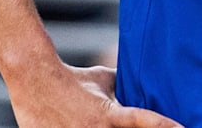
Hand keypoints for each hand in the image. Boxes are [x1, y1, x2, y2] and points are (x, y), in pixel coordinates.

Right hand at [7, 64, 183, 126]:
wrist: (35, 78)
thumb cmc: (74, 78)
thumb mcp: (104, 80)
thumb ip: (125, 87)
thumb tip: (146, 84)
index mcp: (112, 114)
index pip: (146, 122)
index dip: (166, 127)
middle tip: (122, 125)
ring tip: (94, 124)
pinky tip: (79, 127)